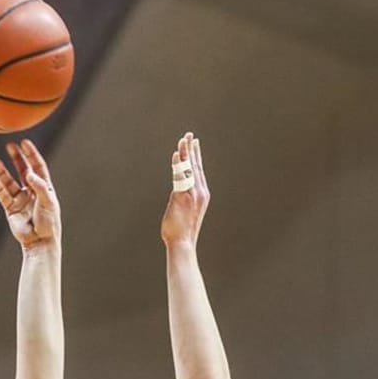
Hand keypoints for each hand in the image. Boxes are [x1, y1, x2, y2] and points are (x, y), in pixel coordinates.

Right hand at [0, 139, 60, 250]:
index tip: (24, 143)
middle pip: (22, 170)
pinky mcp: (11, 209)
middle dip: (16, 158)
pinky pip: (3, 195)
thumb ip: (40, 186)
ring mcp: (21, 200)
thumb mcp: (48, 202)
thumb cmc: (48, 223)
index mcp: (44, 188)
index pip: (37, 167)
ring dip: (3, 172)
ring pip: (10, 182)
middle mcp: (32, 192)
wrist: (40, 242)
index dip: (31, 154)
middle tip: (9, 146)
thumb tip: (28, 173)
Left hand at [161, 131, 209, 247]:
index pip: (198, 171)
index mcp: (201, 195)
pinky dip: (178, 164)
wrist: (182, 244)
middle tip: (189, 134)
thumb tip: (177, 196)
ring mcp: (191, 195)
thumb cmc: (181, 232)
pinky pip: (180, 177)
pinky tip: (176, 154)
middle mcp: (199, 192)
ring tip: (182, 139)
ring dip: (184, 153)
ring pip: (188, 169)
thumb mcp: (185, 213)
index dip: (196, 156)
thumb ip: (182, 200)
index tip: (194, 143)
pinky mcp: (182, 197)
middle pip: (195, 165)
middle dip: (191, 149)